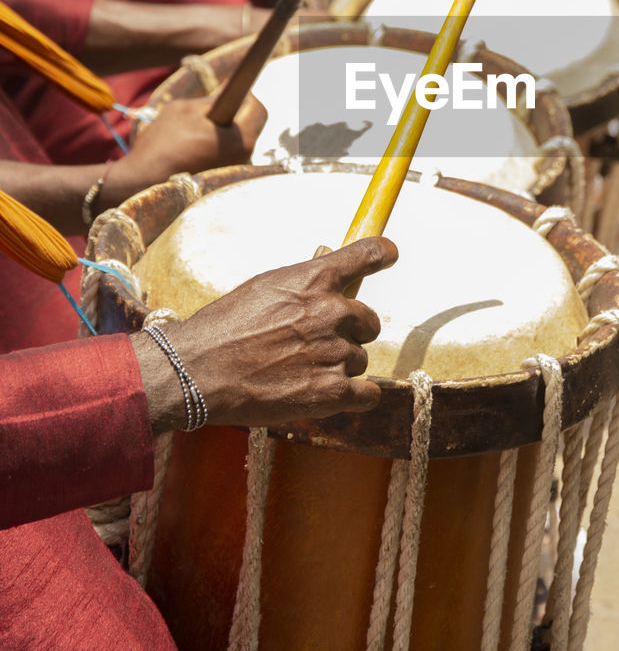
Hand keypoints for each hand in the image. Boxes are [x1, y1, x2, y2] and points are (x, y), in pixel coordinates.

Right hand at [102, 94, 265, 205]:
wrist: (142, 182)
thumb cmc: (163, 143)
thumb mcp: (185, 110)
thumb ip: (211, 99)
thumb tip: (229, 91)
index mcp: (240, 139)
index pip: (256, 108)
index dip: (243, 93)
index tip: (225, 89)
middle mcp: (245, 158)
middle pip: (251, 124)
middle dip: (234, 112)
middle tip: (207, 109)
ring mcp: (235, 171)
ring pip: (239, 139)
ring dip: (224, 130)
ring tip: (197, 129)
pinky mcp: (223, 179)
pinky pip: (227, 153)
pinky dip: (216, 145)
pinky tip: (194, 145)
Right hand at [133, 237, 396, 429]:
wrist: (196, 371)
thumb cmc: (223, 328)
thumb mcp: (263, 288)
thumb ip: (302, 284)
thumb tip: (327, 270)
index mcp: (313, 279)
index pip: (365, 255)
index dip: (381, 253)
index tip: (390, 253)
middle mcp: (330, 311)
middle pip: (369, 322)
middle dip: (349, 333)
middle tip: (315, 345)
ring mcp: (333, 351)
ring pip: (360, 360)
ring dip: (340, 368)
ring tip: (299, 372)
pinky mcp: (332, 391)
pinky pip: (368, 394)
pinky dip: (355, 397)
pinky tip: (331, 395)